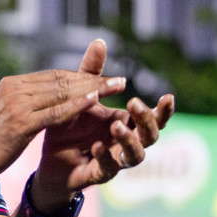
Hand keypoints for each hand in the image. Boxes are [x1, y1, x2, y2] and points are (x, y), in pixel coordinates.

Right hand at [0, 65, 126, 180]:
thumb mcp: (4, 118)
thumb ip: (22, 106)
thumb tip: (38, 103)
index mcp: (12, 85)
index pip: (54, 76)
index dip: (81, 77)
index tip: (103, 79)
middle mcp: (15, 89)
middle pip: (62, 79)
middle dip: (93, 79)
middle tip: (120, 79)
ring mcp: (18, 104)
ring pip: (63, 91)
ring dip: (93, 88)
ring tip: (117, 86)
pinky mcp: (21, 123)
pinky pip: (56, 111)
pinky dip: (77, 104)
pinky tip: (95, 102)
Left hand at [32, 40, 172, 208]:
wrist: (48, 160)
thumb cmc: (70, 129)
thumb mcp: (79, 97)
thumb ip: (91, 74)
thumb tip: (99, 41)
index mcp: (126, 123)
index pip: (154, 118)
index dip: (164, 110)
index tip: (168, 96)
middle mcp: (126, 143)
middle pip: (151, 136)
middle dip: (147, 120)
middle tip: (133, 104)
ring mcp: (115, 161)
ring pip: (135, 156)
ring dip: (128, 140)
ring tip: (116, 125)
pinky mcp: (98, 175)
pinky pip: (107, 169)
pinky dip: (104, 157)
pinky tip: (95, 146)